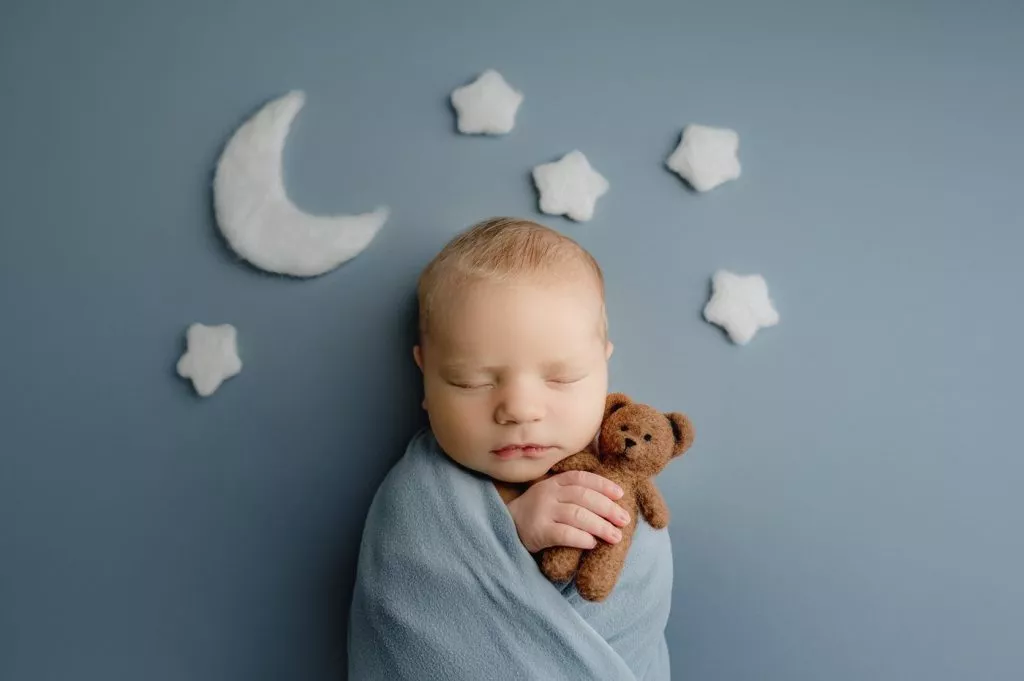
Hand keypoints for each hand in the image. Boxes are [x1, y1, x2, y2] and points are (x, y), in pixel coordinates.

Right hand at [508, 471, 630, 553]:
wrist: (506, 527)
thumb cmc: (537, 513)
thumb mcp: (552, 495)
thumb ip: (573, 494)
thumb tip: (610, 502)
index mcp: (554, 482)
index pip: (582, 478)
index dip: (603, 484)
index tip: (620, 494)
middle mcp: (548, 493)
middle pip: (583, 496)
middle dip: (608, 508)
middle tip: (624, 520)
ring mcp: (542, 512)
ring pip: (577, 515)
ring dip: (600, 526)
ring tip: (615, 536)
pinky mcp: (538, 531)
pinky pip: (565, 534)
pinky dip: (582, 538)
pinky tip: (592, 543)